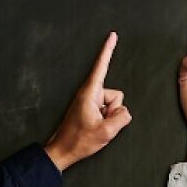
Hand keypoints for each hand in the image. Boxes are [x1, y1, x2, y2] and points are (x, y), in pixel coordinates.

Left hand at [46, 32, 131, 170]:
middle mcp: (90, 93)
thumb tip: (124, 111)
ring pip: (114, 104)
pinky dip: (106, 120)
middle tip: (100, 125)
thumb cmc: (79, 140)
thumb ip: (122, 117)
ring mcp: (90, 101)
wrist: (63, 151)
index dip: (108, 50)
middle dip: (114, 110)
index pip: (101, 66)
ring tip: (96, 127)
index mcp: (90, 93)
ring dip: (110, 116)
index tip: (112, 35)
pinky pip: (108, 111)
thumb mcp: (107, 131)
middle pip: (116, 95)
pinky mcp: (90, 109)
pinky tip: (95, 128)